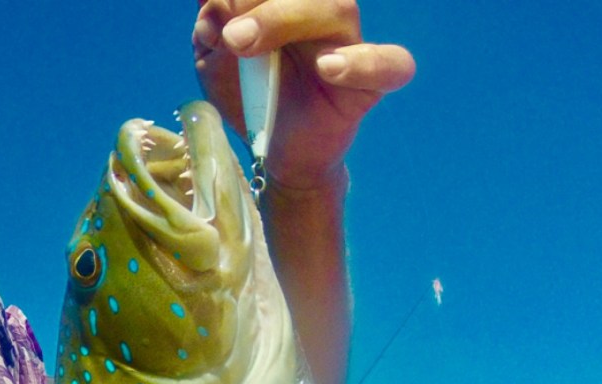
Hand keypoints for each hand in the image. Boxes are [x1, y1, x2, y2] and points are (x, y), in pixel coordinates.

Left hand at [192, 0, 415, 189]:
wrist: (267, 151)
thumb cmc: (245, 93)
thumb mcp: (214, 57)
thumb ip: (212, 22)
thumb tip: (213, 6)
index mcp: (286, 0)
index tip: (211, 19)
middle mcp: (321, 11)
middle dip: (261, 4)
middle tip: (227, 35)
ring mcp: (349, 43)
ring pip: (337, 9)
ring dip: (285, 19)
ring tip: (243, 44)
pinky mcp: (369, 85)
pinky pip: (389, 64)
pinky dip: (363, 63)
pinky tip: (328, 68)